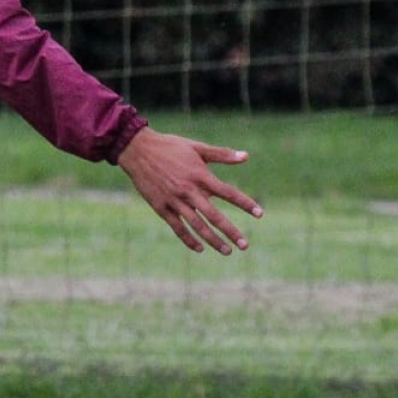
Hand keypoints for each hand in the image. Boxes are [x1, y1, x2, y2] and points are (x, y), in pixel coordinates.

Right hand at [115, 127, 262, 254]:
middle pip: (214, 216)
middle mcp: (188, 190)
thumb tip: (246, 157)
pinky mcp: (161, 208)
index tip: (260, 214)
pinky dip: (189, 239)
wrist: (137, 150)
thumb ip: (222, 154)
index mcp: (200, 175)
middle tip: (245, 245)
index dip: (245, 203)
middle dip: (231, 232)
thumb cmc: (170, 146)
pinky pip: (177, 228)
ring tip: (227, 251)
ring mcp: (174, 201)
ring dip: (213, 240)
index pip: (228, 192)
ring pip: (197, 226)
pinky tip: (200, 248)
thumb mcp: (197, 147)